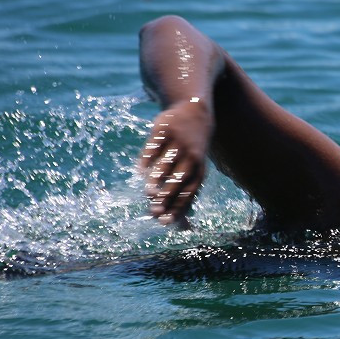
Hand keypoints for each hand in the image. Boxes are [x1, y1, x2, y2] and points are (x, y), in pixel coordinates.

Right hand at [139, 99, 213, 227]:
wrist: (194, 110)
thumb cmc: (193, 150)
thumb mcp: (196, 169)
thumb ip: (187, 196)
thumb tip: (184, 228)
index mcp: (199, 168)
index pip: (189, 192)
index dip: (177, 207)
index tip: (164, 221)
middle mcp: (190, 155)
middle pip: (179, 179)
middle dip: (167, 196)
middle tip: (154, 210)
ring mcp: (177, 141)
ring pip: (166, 163)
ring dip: (157, 179)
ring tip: (148, 192)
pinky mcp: (164, 128)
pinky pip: (154, 146)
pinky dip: (148, 158)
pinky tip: (140, 171)